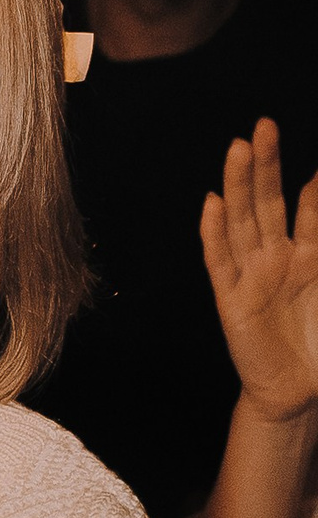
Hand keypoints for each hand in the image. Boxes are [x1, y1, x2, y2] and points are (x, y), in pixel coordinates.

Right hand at [204, 119, 317, 423]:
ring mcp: (251, 276)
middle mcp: (277, 259)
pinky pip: (219, 262)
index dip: (315, 181)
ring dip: (237, 185)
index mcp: (309, 256)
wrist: (300, 392)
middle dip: (266, 164)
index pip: (310, 207)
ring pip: (241, 221)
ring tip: (239, 148)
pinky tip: (211, 205)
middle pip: (267, 202)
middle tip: (266, 125)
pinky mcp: (232, 301)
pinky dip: (213, 233)